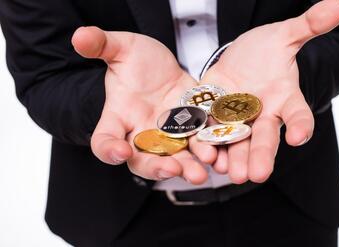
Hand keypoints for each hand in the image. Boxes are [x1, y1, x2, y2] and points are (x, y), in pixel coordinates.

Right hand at [72, 27, 216, 183]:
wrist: (163, 68)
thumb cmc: (137, 63)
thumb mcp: (121, 49)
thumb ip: (102, 45)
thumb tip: (80, 36)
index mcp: (118, 118)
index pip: (104, 140)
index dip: (109, 149)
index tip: (119, 151)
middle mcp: (142, 133)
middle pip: (143, 160)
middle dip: (157, 167)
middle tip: (171, 169)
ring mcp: (168, 136)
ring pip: (175, 159)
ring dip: (188, 167)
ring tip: (201, 172)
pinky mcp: (192, 131)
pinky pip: (199, 145)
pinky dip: (209, 151)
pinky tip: (220, 156)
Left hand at [200, 0, 338, 182]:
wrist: (239, 58)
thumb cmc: (266, 51)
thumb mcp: (284, 36)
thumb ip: (307, 26)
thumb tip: (338, 5)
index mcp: (284, 99)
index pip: (298, 114)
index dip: (300, 125)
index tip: (299, 137)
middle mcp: (263, 114)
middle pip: (264, 137)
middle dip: (260, 155)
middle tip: (256, 175)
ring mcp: (236, 118)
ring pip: (236, 140)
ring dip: (232, 156)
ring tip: (229, 172)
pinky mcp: (212, 114)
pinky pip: (210, 129)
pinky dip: (206, 141)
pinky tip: (204, 155)